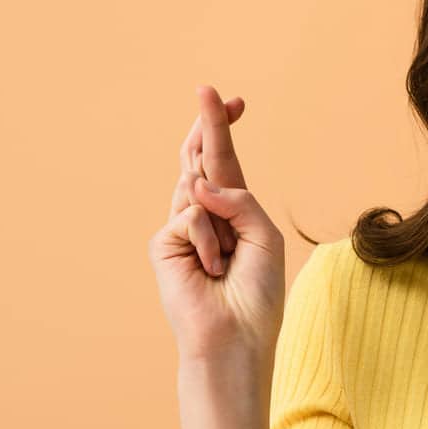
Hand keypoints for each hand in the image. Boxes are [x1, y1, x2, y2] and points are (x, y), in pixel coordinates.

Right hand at [148, 85, 286, 364]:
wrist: (236, 336)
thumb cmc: (256, 294)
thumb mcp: (264, 237)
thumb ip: (239, 200)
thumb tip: (198, 181)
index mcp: (232, 212)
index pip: (226, 164)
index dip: (226, 131)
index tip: (235, 102)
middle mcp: (205, 214)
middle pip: (202, 160)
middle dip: (209, 125)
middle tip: (210, 92)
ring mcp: (181, 227)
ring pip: (196, 184)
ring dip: (219, 213)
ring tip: (226, 260)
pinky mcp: (164, 243)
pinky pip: (192, 217)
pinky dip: (209, 242)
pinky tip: (211, 269)